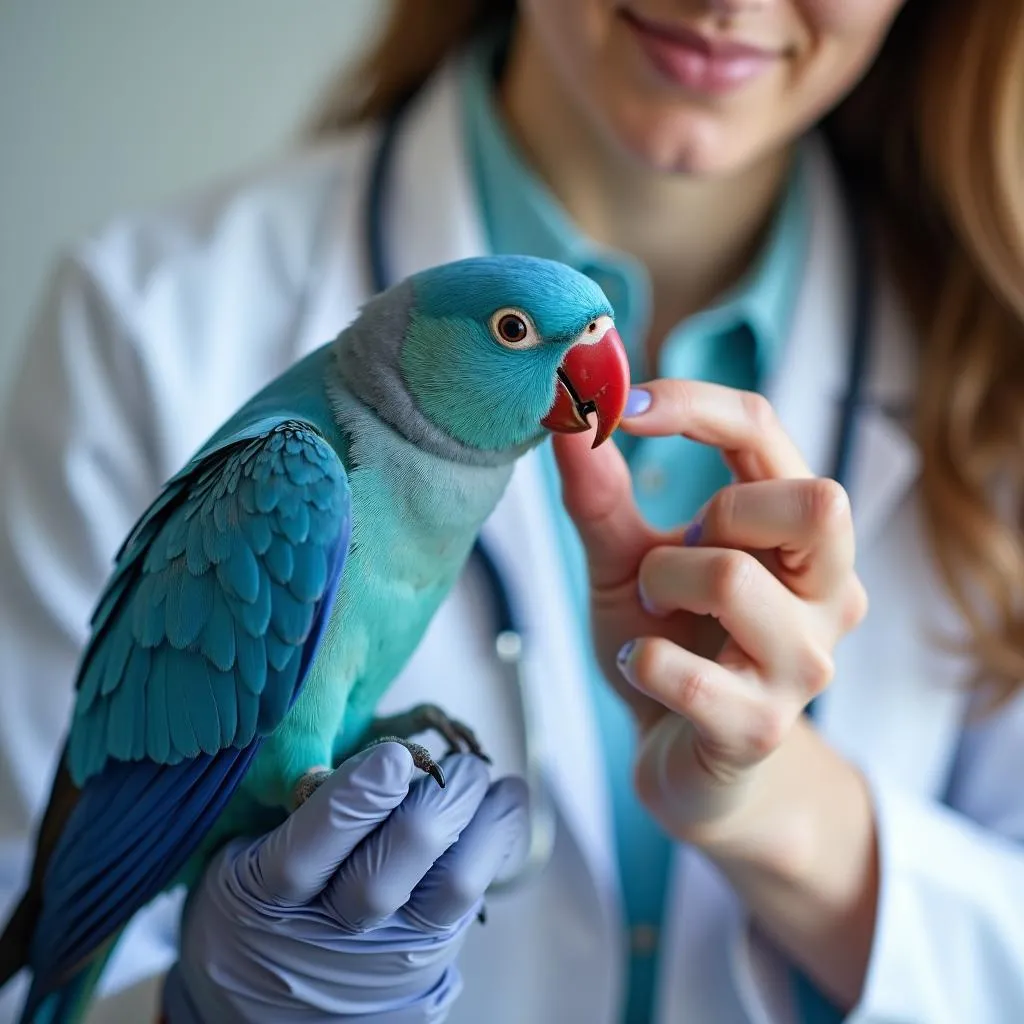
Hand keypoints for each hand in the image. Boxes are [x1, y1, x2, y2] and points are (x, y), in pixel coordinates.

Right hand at [161, 742, 528, 1022]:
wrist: (271, 1005)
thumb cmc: (255, 901)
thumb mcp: (237, 853)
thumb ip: (286, 802)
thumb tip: (359, 744)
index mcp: (263, 896)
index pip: (303, 857)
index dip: (353, 804)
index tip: (392, 756)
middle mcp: (328, 929)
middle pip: (385, 874)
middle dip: (433, 803)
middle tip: (450, 762)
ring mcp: (386, 946)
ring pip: (446, 889)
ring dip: (476, 818)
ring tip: (478, 775)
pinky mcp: (429, 951)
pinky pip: (473, 895)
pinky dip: (497, 836)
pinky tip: (504, 801)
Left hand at [553, 380, 867, 852]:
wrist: (684, 761)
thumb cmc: (671, 644)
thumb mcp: (628, 561)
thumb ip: (602, 497)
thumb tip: (569, 418)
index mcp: (797, 533)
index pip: (768, 431)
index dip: (694, 406)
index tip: (621, 407)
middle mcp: (827, 592)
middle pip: (815, 503)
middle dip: (721, 513)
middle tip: (678, 553)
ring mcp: (803, 665)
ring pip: (734, 580)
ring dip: (662, 584)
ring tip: (650, 614)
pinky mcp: (762, 728)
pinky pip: (685, 672)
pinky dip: (640, 660)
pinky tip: (640, 668)